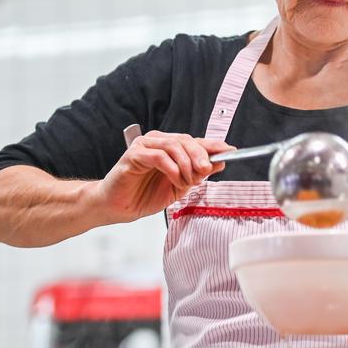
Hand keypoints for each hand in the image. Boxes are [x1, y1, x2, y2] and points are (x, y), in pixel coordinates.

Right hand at [95, 131, 232, 221]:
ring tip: (187, 180)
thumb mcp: (178, 186)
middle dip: (200, 155)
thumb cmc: (143, 195)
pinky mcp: (133, 155)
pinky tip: (175, 179)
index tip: (230, 150)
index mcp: (168, 147)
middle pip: (186, 140)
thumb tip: (218, 163)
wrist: (118, 207)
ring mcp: (144, 146)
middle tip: (206, 170)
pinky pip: (158, 156)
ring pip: (173, 145)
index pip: (194, 141)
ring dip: (186, 164)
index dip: (213, 145)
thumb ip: (196, 174)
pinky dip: (171, 168)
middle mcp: (157, 142)